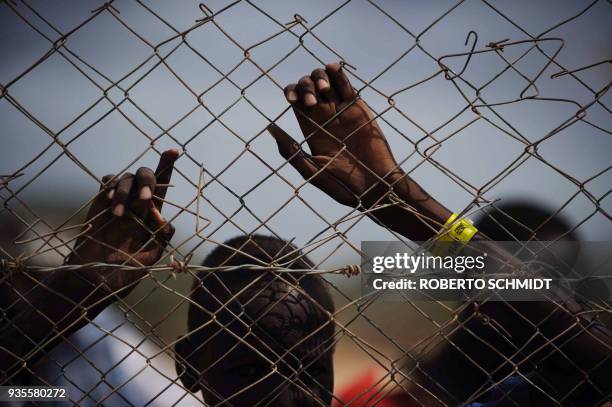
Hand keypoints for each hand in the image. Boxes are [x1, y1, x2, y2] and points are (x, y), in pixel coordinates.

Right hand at [67, 149, 178, 294]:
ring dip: (126, 191)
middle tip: (145, 198)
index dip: (168, 166)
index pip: (163, 186)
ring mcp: (119, 201)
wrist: (95, 278)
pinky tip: (110, 201)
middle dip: (148, 181)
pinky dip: (111, 185)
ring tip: (119, 214)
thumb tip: (163, 218)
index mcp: (153, 214)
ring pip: (127, 177)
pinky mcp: (100, 202)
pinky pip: (108, 182)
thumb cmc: (125, 271)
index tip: (175, 150)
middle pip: (146, 175)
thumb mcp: (150, 259)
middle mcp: (137, 204)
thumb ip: (161, 239)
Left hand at [268, 63, 402, 207]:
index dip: (292, 92)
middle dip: (306, 86)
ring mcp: (342, 111)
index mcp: (310, 129)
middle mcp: (324, 117)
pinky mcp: (358, 109)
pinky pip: (346, 85)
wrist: (373, 185)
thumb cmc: (342, 185)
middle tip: (312, 102)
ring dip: (320, 77)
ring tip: (324, 89)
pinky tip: (332, 69)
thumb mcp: (311, 170)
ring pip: (326, 81)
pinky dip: (338, 73)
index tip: (294, 101)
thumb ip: (290, 150)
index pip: (295, 99)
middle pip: (308, 86)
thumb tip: (269, 128)